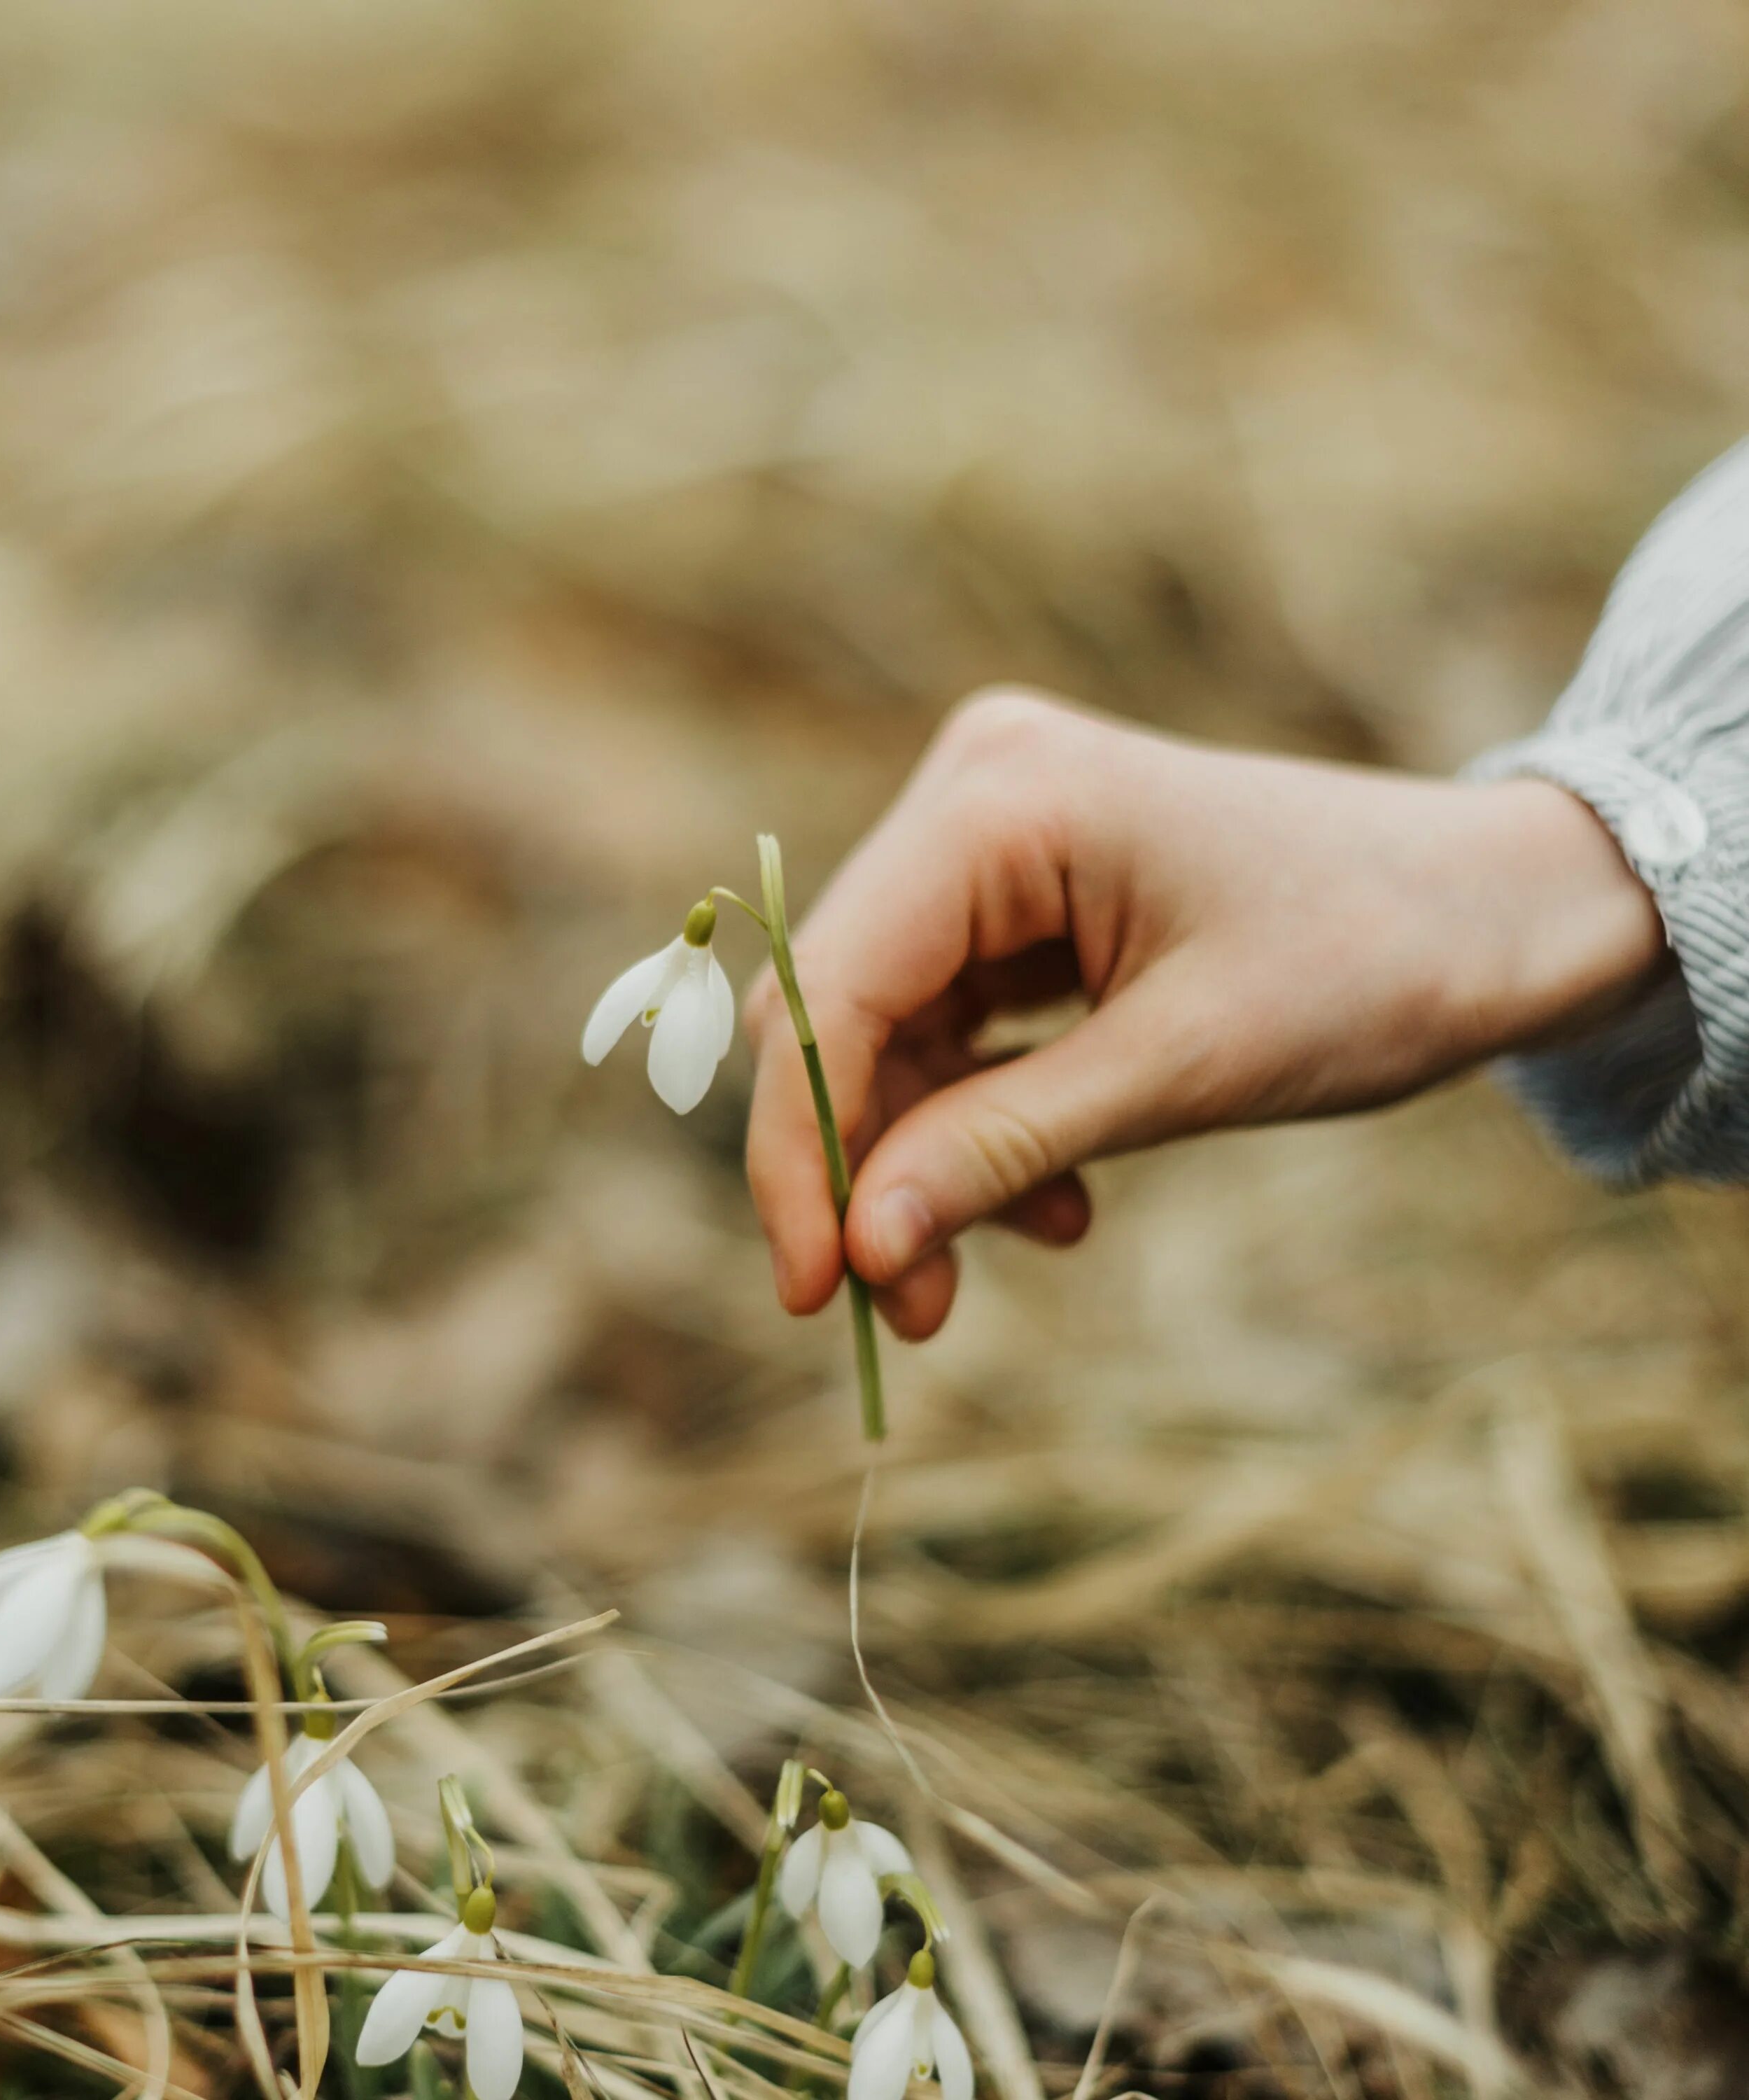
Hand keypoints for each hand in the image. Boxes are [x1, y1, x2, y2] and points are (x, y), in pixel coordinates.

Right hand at [743, 688, 1666, 1340]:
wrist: (1499, 910)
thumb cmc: (1374, 961)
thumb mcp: (1182, 1070)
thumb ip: (1001, 1148)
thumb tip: (859, 1253)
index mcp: (1000, 798)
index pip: (829, 987)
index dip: (802, 1147)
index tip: (810, 1290)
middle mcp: (972, 793)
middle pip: (838, 1005)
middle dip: (864, 1165)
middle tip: (899, 1307)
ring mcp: (993, 836)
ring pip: (885, 1028)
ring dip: (922, 1159)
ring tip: (987, 1268)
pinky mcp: (1020, 891)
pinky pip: (948, 1021)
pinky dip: (977, 1120)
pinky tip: (1049, 1198)